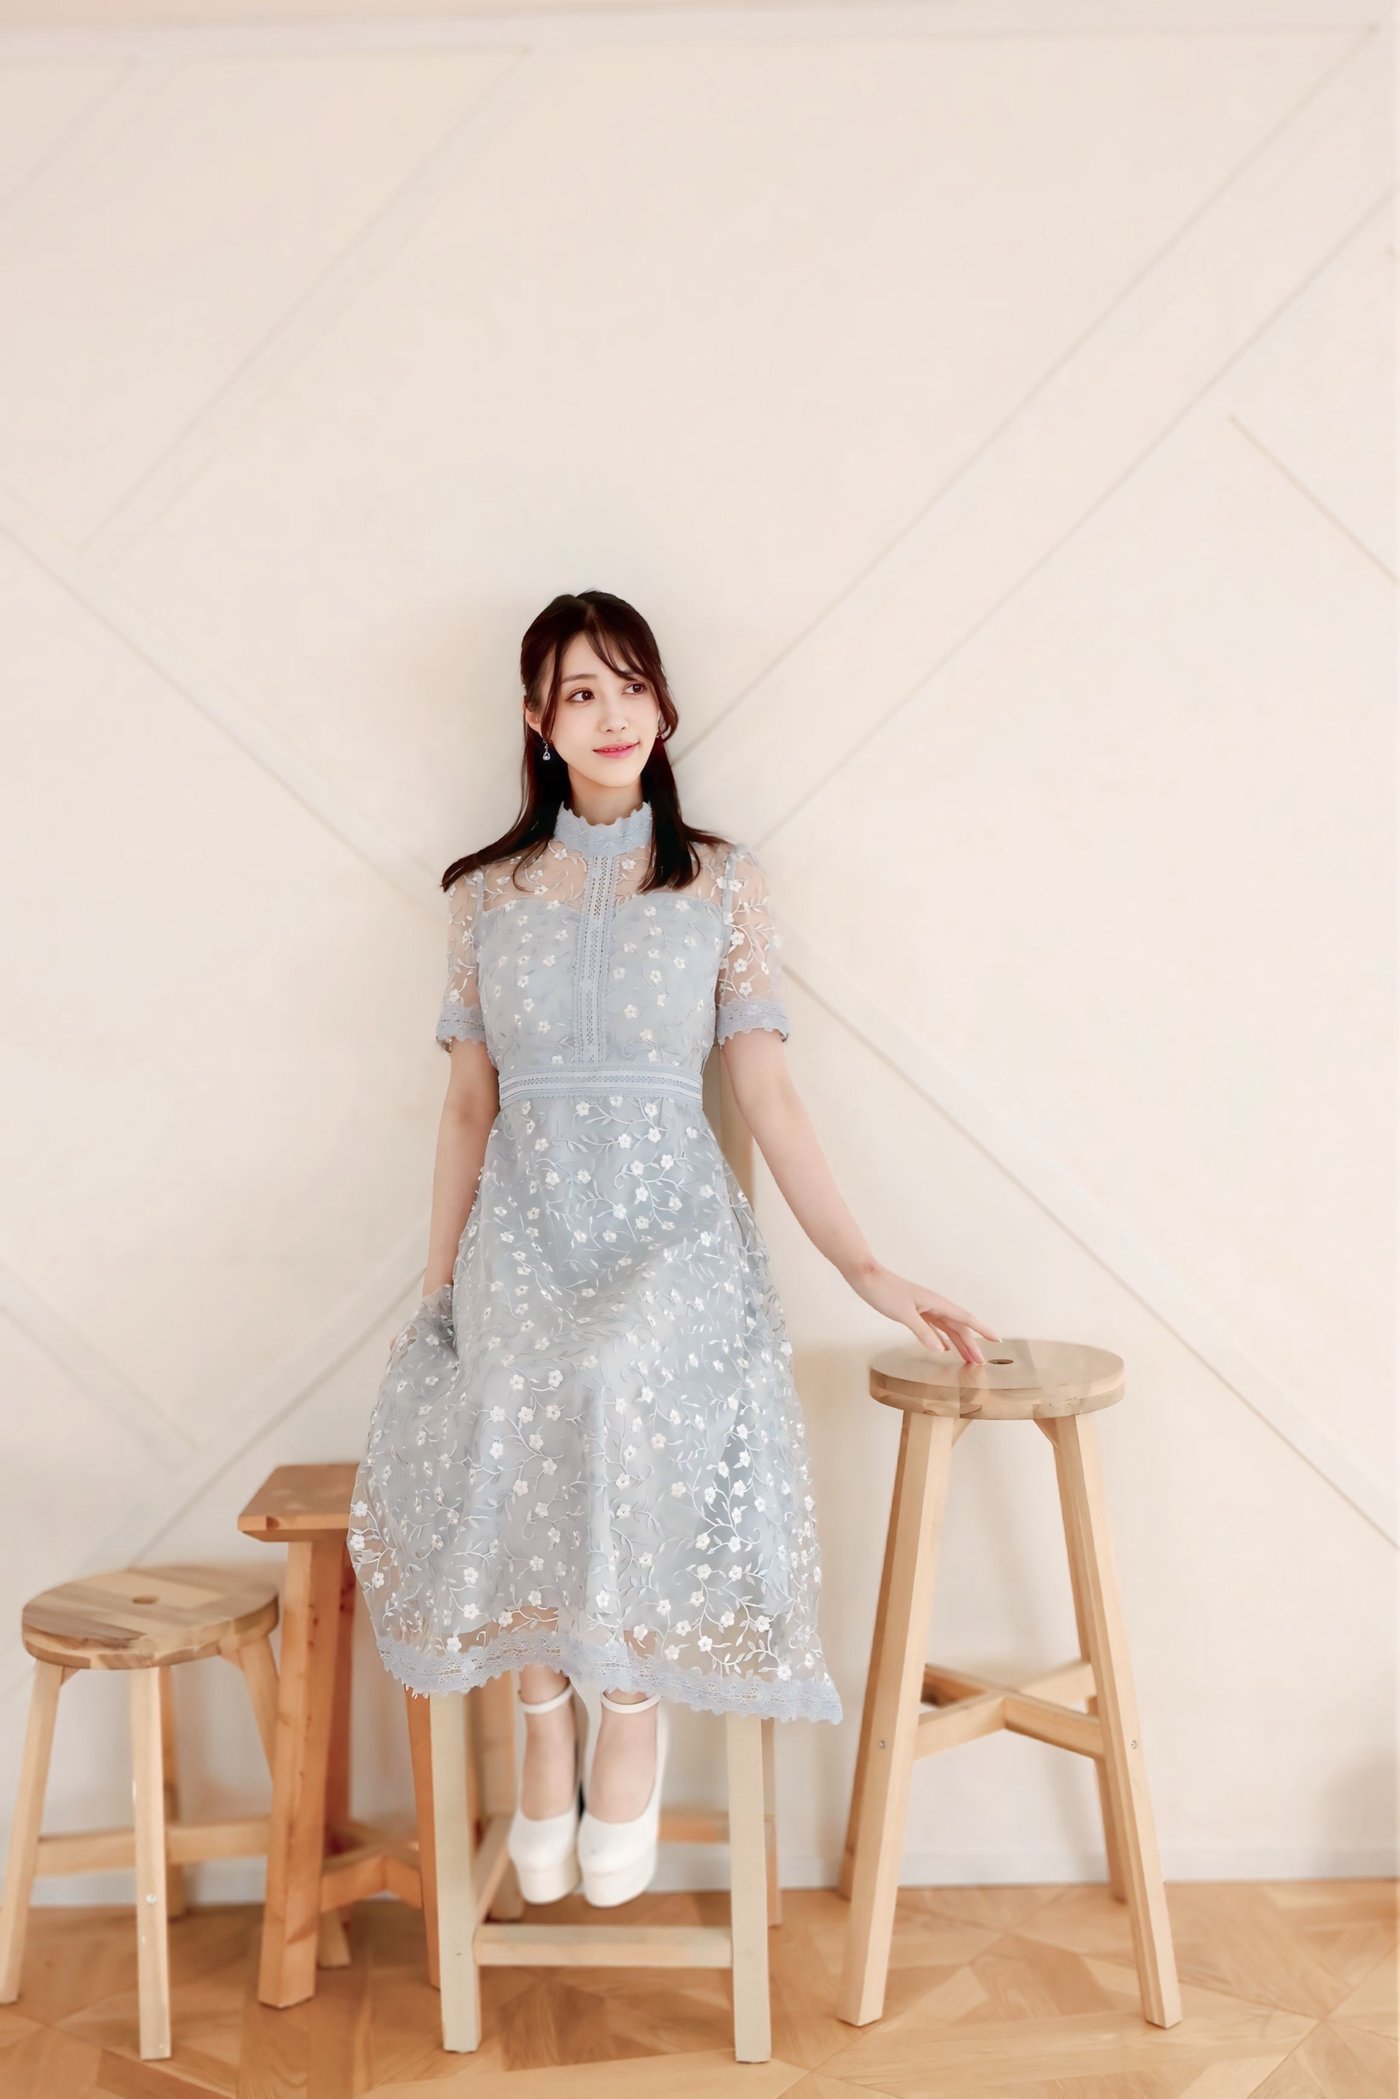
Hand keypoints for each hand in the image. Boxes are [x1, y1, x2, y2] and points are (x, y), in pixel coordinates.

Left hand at [844, 1260, 1000, 1363]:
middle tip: (981, 1363)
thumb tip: (941, 1350)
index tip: (997, 1339)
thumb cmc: (884, 1291)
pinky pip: (934, 1328)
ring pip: (948, 1329)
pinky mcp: (914, 1312)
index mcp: (937, 1303)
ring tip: (967, 1360)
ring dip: (958, 1343)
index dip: (982, 1329)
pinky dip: (942, 1339)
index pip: (966, 1318)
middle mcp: (935, 1305)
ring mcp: (925, 1308)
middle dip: (972, 1344)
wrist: (866, 1277)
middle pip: (959, 1327)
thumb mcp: (904, 1313)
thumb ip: (922, 1332)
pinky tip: (945, 1349)